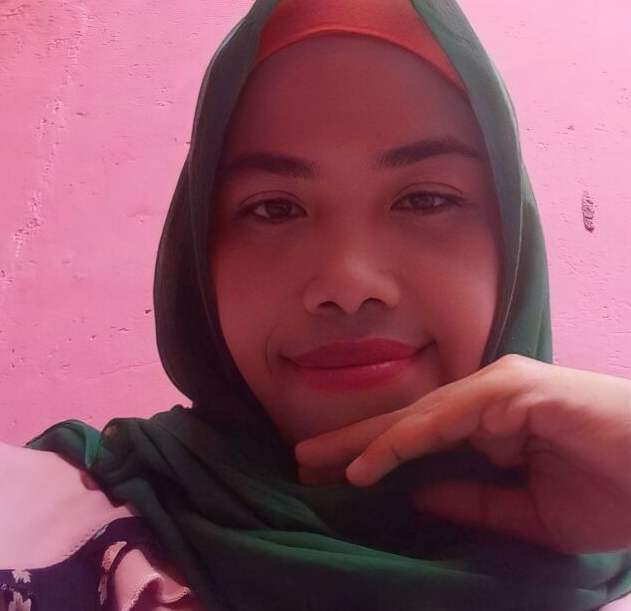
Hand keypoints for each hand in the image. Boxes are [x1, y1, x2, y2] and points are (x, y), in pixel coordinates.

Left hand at [295, 354, 630, 553]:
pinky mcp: (513, 390)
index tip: (332, 479)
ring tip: (316, 463)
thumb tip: (415, 495)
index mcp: (492, 424)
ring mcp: (499, 389)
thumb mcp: (528, 514)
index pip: (420, 439)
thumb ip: (473, 501)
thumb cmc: (612, 492)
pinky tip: (368, 463)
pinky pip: (447, 418)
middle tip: (302, 464)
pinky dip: (406, 440)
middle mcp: (489, 397)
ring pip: (418, 414)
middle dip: (353, 442)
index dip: (374, 456)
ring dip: (365, 439)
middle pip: (408, 420)